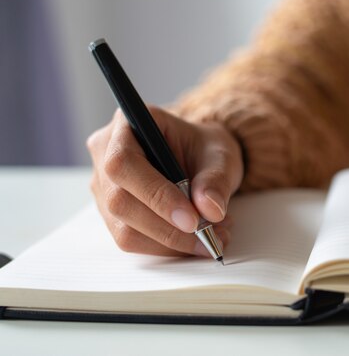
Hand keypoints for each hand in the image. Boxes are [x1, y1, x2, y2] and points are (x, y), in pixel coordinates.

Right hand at [87, 106, 243, 256]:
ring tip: (211, 237)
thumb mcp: (220, 155)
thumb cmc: (205, 149)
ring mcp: (104, 187)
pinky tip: (195, 241)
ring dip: (170, 242)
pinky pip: (131, 240)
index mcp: (127, 124)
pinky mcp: (111, 214)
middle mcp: (105, 154)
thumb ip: (216, 179)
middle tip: (209, 236)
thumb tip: (210, 209)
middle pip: (119, 201)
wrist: (201, 159)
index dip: (155, 194)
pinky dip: (166, 247)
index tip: (191, 219)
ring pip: (124, 228)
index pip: (124, 163)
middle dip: (167, 227)